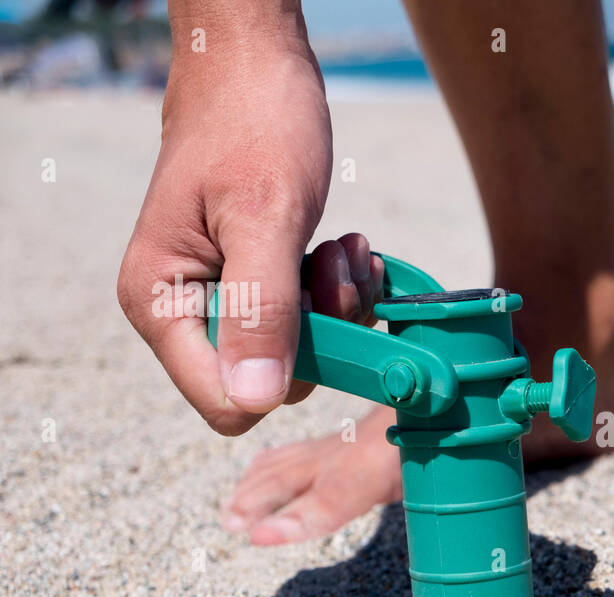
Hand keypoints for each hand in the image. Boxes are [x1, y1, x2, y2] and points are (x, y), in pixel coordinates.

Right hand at [116, 10, 368, 433]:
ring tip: (338, 244)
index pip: (226, 402)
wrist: (258, 69)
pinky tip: (341, 246)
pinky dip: (340, 289)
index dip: (283, 377)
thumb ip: (261, 310)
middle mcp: (187, 312)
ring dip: (338, 303)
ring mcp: (225, 301)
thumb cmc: (252, 125)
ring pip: (303, 353)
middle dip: (320, 329)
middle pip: (274, 382)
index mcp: (162, 303)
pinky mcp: (260, 286)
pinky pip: (314, 321)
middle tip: (329, 261)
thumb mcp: (265, 217)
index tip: (315, 312)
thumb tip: (255, 399)